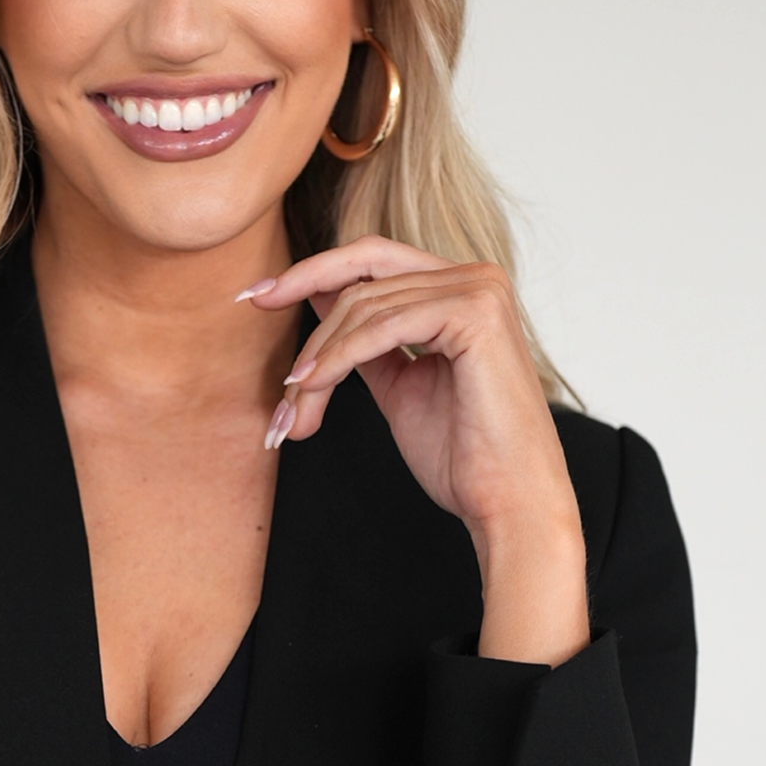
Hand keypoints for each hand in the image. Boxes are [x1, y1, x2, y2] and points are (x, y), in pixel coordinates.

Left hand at [239, 236, 589, 665]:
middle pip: (361, 280)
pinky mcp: (474, 314)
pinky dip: (339, 357)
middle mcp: (476, 278)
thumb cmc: (463, 456)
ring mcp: (479, 290)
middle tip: (265, 349)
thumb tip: (317, 295)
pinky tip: (312, 385)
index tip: (256, 296)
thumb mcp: (398, 382)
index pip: (372, 260)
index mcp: (461, 288)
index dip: (311, 272)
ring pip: (363, 308)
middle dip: (306, 320)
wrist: (509, 506)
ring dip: (319, 360)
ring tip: (294, 407)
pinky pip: (381, 327)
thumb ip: (363, 337)